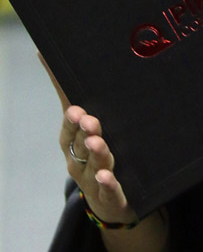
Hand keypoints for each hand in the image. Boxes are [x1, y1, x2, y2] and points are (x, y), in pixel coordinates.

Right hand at [40, 53, 138, 225]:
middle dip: (84, 132)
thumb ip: (66, 91)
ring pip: (95, 165)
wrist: (108, 200)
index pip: (70, 127)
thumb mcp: (82, 124)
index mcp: (73, 141)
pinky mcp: (110, 196)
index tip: (76, 109)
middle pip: (80, 145)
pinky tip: (106, 177)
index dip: (72, 119)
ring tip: (98, 142)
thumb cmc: (93, 153)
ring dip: (97, 153)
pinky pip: (108, 191)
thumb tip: (43, 51)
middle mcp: (80, 160)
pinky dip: (107, 184)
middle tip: (89, 120)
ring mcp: (93, 179)